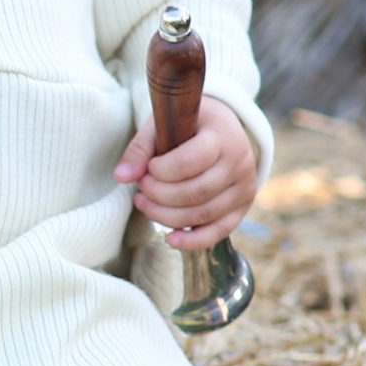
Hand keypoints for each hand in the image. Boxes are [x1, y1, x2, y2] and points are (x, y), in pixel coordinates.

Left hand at [114, 96, 257, 248]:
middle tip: (141, 187)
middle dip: (159, 195)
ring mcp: (244, 187)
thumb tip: (121, 177)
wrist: (224, 130)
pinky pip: (219, 231)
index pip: (190, 162)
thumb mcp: (165, 124)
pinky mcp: (242, 207)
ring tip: (144, 203)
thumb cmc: (190, 126)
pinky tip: (170, 239)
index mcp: (221, 136)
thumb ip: (141, 148)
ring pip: (203, 214)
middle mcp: (238, 162)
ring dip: (166, 215)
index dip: (161, 171)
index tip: (148, 168)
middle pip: (196, 192)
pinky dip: (193, 241)